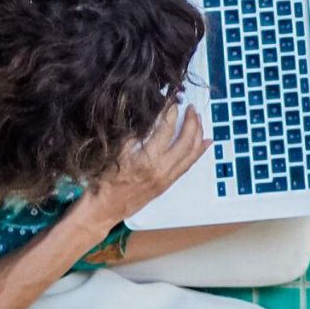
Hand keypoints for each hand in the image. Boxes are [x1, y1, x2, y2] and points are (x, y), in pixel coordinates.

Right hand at [90, 102, 208, 219]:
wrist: (104, 209)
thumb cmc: (104, 181)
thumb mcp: (114, 152)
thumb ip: (131, 133)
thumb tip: (145, 114)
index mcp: (147, 159)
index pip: (165, 129)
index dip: (170, 111)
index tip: (172, 99)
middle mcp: (161, 169)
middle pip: (185, 141)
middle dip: (191, 121)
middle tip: (190, 107)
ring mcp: (166, 178)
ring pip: (191, 154)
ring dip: (197, 134)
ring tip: (199, 119)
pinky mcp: (167, 184)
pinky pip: (188, 165)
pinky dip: (198, 152)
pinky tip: (206, 142)